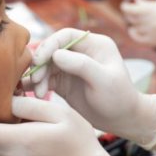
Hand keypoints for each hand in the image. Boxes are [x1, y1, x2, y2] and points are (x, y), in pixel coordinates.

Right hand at [25, 29, 155, 146]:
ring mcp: (71, 67)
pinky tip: (33, 95)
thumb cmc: (119, 97)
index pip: (65, 36)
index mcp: (94, 45)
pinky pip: (45, 79)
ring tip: (38, 94)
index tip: (39, 61)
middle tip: (36, 80)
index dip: (49, 46)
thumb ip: (82, 65)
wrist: (122, 119)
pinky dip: (37, 86)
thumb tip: (56, 54)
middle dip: (40, 64)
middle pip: (52, 50)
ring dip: (38, 77)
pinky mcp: (64, 82)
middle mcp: (81, 53)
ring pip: (46, 66)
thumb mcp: (104, 80)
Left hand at [121, 0, 155, 50]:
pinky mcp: (154, 42)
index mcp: (155, 10)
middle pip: (131, 18)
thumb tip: (135, 1)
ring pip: (134, 28)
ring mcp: (152, 33)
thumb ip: (149, 4)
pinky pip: (137, 38)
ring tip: (135, 20)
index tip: (125, 5)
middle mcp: (152, 22)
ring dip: (132, 23)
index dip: (125, 7)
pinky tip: (134, 30)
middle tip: (130, 12)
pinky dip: (133, 34)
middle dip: (128, 14)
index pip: (132, 9)